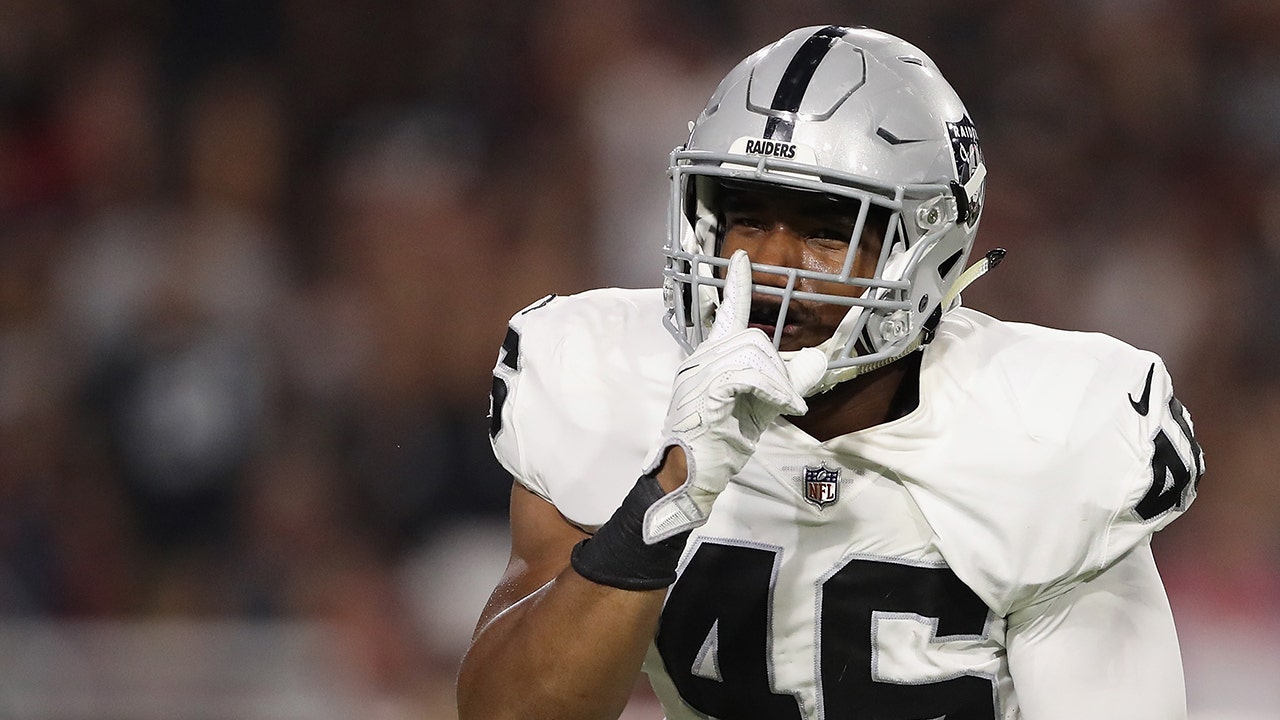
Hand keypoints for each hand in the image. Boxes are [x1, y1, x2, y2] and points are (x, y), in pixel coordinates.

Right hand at [642, 250, 826, 542]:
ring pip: (754, 357)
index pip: (728, 313)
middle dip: (779, 370)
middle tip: (786, 402)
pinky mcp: (707, 391)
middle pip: (754, 339)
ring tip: (783, 409)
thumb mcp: (761, 407)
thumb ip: (789, 383)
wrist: (689, 473)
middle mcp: (703, 359)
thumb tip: (821, 359)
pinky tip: (782, 409)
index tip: (743, 259)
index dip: (738, 286)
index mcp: (711, 358)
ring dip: (778, 385)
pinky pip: (749, 377)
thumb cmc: (720, 440)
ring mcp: (701, 374)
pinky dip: (773, 393)